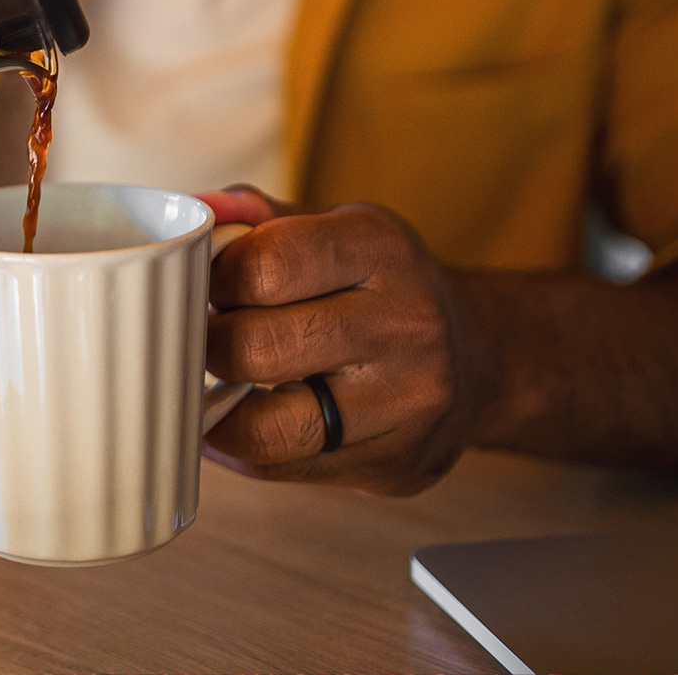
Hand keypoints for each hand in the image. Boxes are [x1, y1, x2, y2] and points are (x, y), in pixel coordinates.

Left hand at [194, 186, 493, 494]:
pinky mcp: (395, 463)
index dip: (210, 281)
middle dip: (208, 347)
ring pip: (266, 427)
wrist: (481, 359)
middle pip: (256, 349)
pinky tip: (238, 421)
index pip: (263, 266)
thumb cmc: (378, 288)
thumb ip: (258, 218)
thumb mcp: (333, 230)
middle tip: (203, 339)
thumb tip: (197, 208)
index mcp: (381, 248)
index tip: (202, 287)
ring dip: (218, 409)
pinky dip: (241, 448)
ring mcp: (407, 401)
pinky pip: (282, 469)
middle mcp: (405, 323)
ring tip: (214, 385)